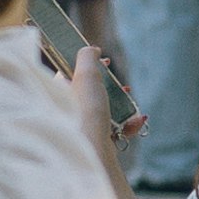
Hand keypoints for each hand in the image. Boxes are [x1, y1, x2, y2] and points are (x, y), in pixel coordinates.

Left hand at [65, 40, 128, 178]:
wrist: (91, 150)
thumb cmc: (85, 111)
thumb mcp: (86, 74)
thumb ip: (87, 56)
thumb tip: (92, 49)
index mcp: (59, 94)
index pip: (71, 74)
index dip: (90, 67)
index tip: (106, 62)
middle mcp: (68, 113)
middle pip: (93, 94)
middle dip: (113, 88)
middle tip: (122, 87)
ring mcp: (83, 130)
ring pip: (106, 113)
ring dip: (125, 107)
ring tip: (133, 105)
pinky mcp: (98, 145)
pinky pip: (115, 132)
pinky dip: (129, 126)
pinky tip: (138, 121)